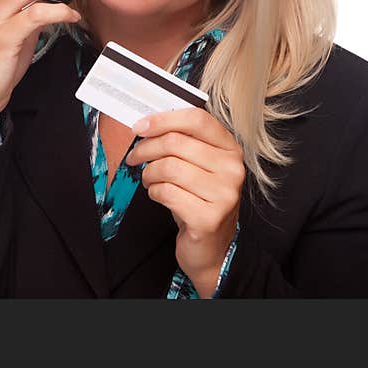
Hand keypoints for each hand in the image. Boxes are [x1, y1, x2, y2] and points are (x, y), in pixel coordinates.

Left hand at [126, 107, 244, 296]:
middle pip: (176, 142)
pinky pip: (166, 192)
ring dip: (149, 173)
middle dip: (146, 148)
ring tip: (149, 180)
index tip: (140, 126)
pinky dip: (154, 192)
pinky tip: (158, 195)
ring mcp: (223, 194)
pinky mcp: (208, 218)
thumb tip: (148, 123)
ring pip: (168, 167)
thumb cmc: (199, 200)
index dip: (163, 119)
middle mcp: (232, 169)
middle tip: (135, 156)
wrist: (212, 247)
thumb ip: (182, 141)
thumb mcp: (198, 166)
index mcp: (231, 149)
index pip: (197, 119)